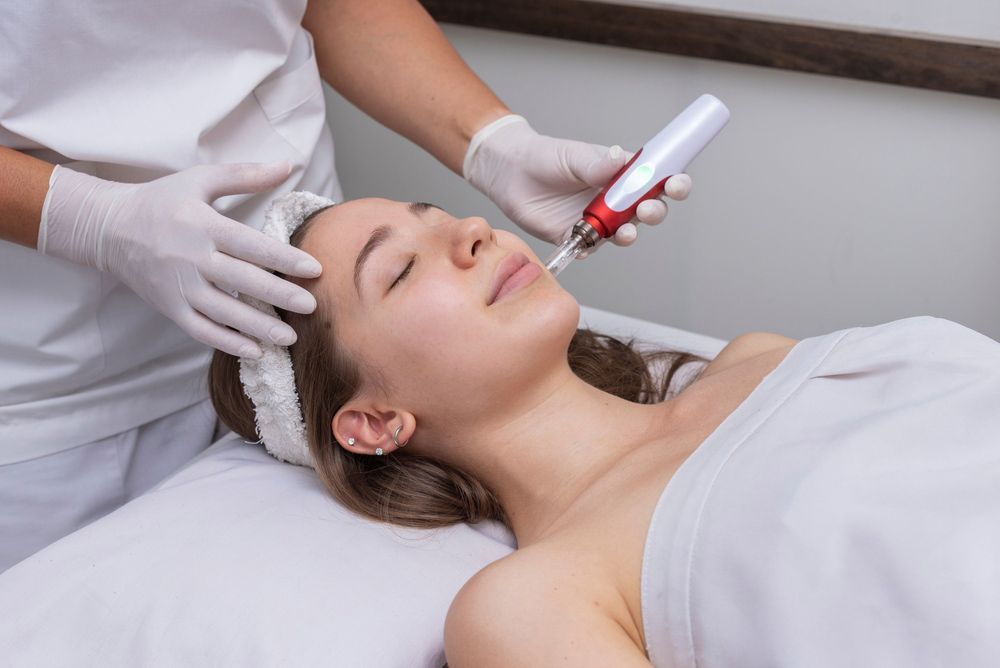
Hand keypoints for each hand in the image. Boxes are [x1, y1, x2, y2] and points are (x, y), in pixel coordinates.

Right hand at [38, 161, 321, 357]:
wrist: (108, 228)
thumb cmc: (162, 200)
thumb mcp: (200, 180)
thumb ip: (245, 175)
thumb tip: (288, 165)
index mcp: (203, 225)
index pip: (250, 245)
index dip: (283, 258)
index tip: (314, 269)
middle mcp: (191, 258)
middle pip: (241, 280)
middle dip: (278, 295)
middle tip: (311, 306)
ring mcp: (178, 287)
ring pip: (223, 312)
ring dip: (257, 327)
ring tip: (290, 337)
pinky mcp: (168, 307)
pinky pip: (201, 330)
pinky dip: (227, 343)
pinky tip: (255, 350)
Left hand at [463, 115, 691, 254]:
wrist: (510, 172)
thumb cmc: (545, 156)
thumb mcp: (572, 156)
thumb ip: (596, 163)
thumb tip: (620, 160)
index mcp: (622, 175)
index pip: (657, 180)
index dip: (674, 183)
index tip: (677, 184)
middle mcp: (615, 199)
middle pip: (648, 210)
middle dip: (655, 212)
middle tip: (647, 209)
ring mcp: (598, 219)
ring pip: (624, 232)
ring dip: (630, 234)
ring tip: (626, 232)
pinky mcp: (577, 235)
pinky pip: (591, 247)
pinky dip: (592, 248)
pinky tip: (589, 245)